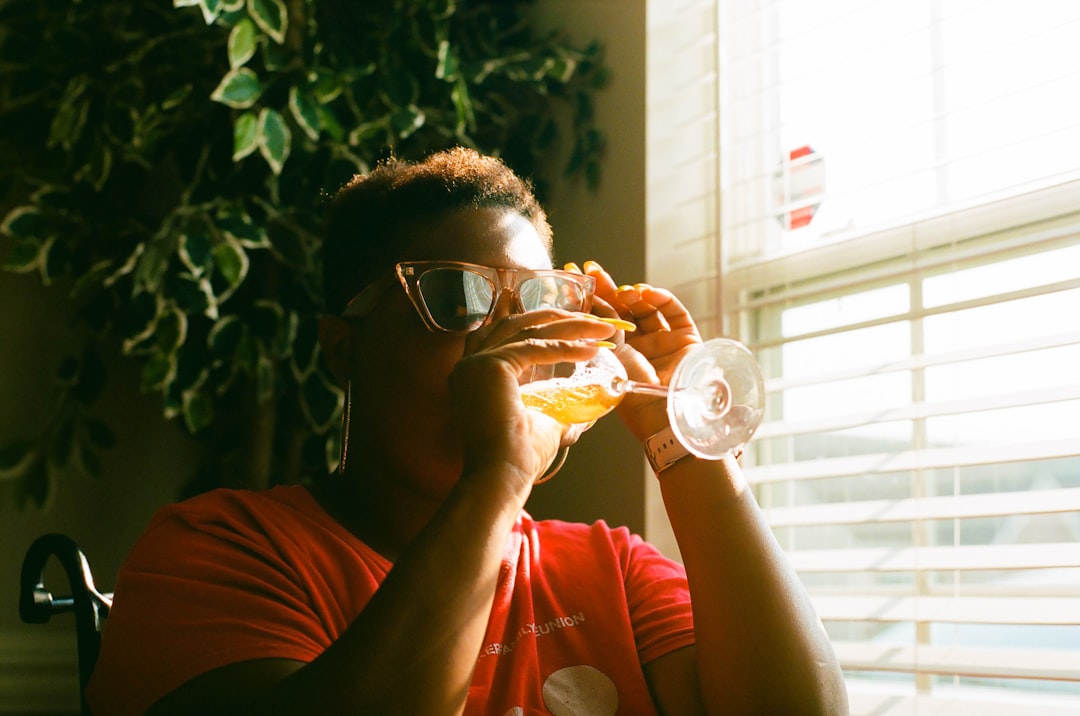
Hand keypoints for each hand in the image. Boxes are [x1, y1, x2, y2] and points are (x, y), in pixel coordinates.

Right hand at [448, 305, 616, 492]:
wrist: (501, 478)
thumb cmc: (518, 458)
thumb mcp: (544, 422)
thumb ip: (561, 410)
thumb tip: (589, 411)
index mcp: (476, 373)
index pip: (512, 335)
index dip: (546, 327)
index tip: (579, 328)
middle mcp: (470, 363)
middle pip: (519, 324)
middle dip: (560, 318)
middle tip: (594, 322)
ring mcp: (476, 362)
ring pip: (528, 330)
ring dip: (568, 326)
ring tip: (600, 329)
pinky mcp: (490, 366)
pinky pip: (534, 348)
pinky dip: (565, 347)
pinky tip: (591, 350)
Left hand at [567, 261, 703, 438]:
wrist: (666, 416)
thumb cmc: (633, 396)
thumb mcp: (610, 359)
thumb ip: (601, 330)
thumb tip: (584, 303)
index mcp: (618, 356)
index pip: (601, 321)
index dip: (589, 299)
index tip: (573, 277)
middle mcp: (640, 348)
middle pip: (623, 311)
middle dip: (607, 288)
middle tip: (592, 269)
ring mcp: (663, 343)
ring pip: (647, 309)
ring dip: (634, 295)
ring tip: (624, 291)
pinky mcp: (686, 340)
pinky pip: (675, 313)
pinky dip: (662, 299)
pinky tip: (646, 292)